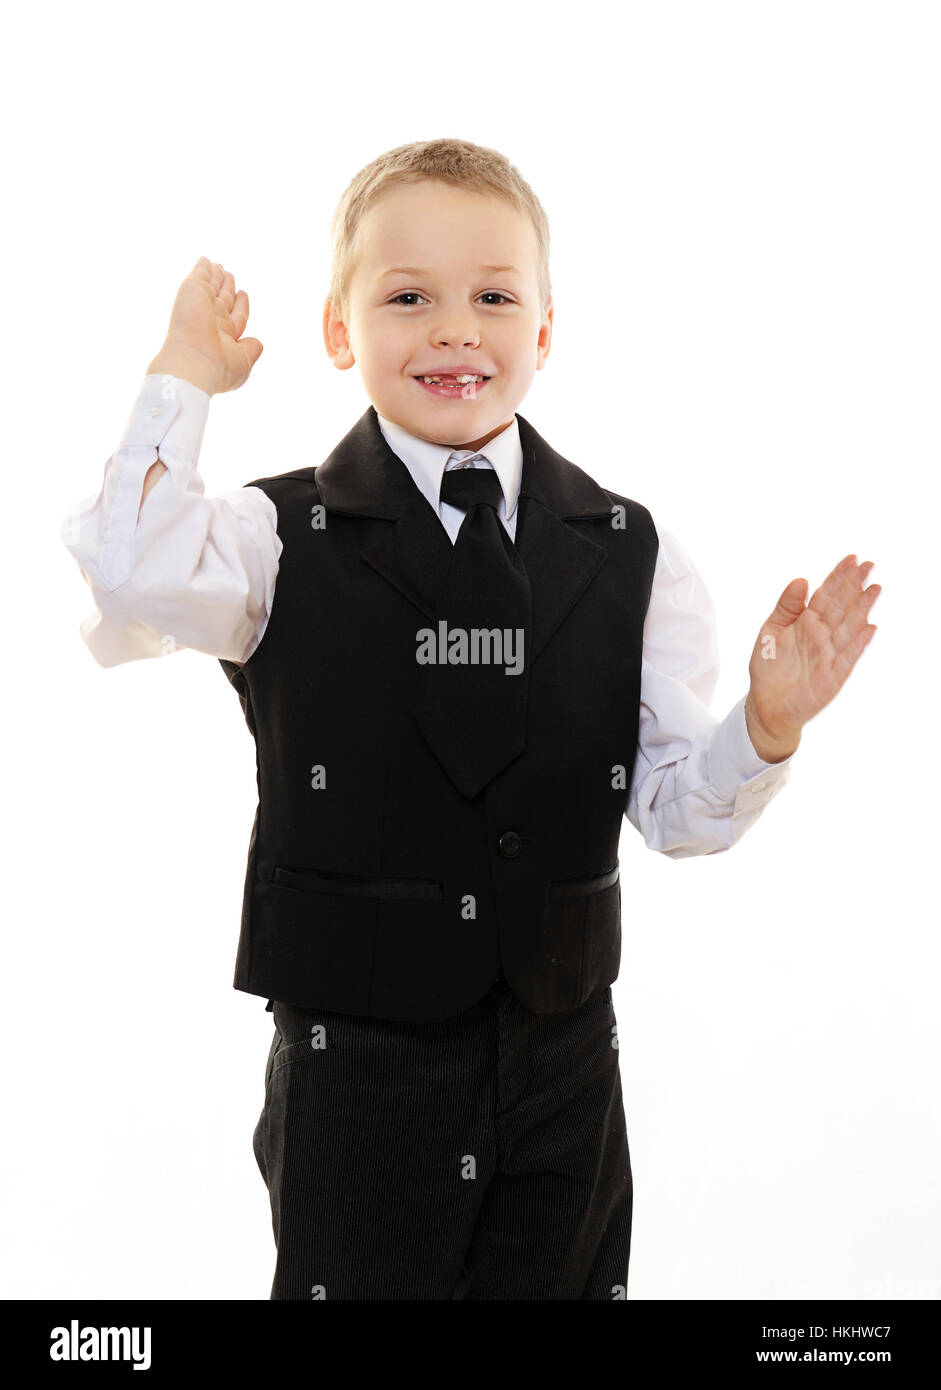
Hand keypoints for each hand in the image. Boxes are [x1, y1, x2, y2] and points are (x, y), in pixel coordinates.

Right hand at [147, 257, 262, 395]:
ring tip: (220, 266)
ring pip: (212, 286)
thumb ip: (251, 350)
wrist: (192, 362)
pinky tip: (206, 261)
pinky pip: (200, 274)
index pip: (235, 315)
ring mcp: (202, 305)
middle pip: (222, 299)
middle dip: (226, 288)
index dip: (240, 305)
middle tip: (229, 276)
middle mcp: (212, 320)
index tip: (242, 294)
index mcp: (224, 336)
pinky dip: (203, 267)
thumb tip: (257, 342)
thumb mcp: (243, 362)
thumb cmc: (218, 368)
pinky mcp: (193, 291)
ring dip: (216, 276)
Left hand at [744, 554, 879, 761]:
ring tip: (875, 588)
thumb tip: (801, 579)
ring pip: (848, 627)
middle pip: (841, 606)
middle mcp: (821, 635)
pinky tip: (870, 627)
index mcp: (806, 622)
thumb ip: (786, 607)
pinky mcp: (832, 676)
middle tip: (869, 564)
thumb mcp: (771, 631)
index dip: (838, 577)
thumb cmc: (769, 667)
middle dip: (854, 585)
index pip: (826, 595)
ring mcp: (829, 654)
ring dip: (862, 608)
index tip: (852, 559)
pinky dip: (858, 643)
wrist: (766, 704)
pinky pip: (847, 657)